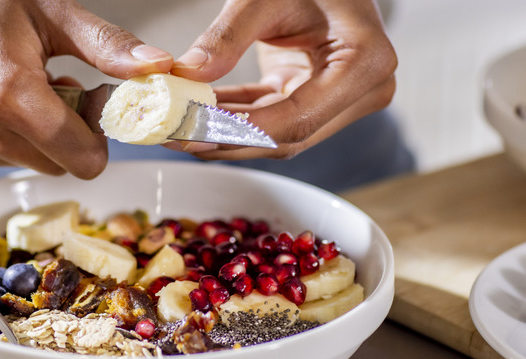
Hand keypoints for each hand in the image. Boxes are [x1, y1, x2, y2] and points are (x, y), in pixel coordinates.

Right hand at [0, 0, 172, 178]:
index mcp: (9, 92)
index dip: (94, 142)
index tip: (87, 115)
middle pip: (49, 165)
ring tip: (6, 90)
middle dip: (59, 137)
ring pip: (12, 164)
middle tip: (48, 92)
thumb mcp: (50, 11)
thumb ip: (106, 46)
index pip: (80, 160)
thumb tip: (158, 68)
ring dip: (20, 137)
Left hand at [168, 0, 396, 159]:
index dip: (242, 132)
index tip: (195, 133)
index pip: (297, 119)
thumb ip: (226, 37)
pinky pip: (270, 118)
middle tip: (176, 135)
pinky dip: (233, 116)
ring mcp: (343, 100)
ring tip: (178, 126)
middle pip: (286, 137)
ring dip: (225, 133)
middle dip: (226, 139)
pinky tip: (196, 114)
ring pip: (275, 135)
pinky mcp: (317, 98)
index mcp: (364, 63)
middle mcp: (362, 91)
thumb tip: (187, 75)